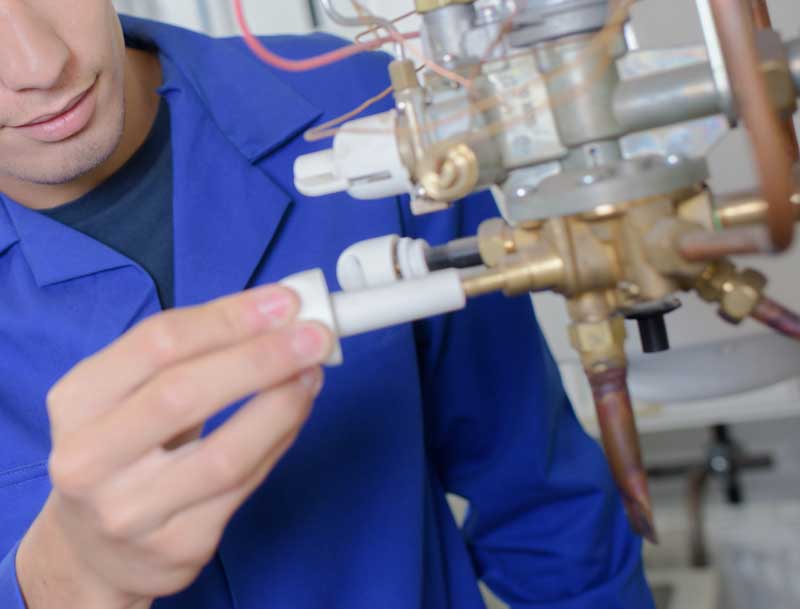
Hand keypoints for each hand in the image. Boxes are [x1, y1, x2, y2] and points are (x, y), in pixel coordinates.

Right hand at [17, 285, 332, 608]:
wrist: (95, 546)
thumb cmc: (125, 448)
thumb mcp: (130, 394)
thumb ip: (195, 351)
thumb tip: (279, 317)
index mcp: (77, 401)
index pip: (157, 343)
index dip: (229, 317)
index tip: (286, 302)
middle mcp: (89, 459)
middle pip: (184, 393)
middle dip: (262, 357)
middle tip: (315, 335)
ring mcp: (130, 511)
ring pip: (225, 453)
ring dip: (283, 404)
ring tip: (313, 373)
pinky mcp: (176, 546)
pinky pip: (244, 486)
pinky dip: (280, 440)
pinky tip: (297, 412)